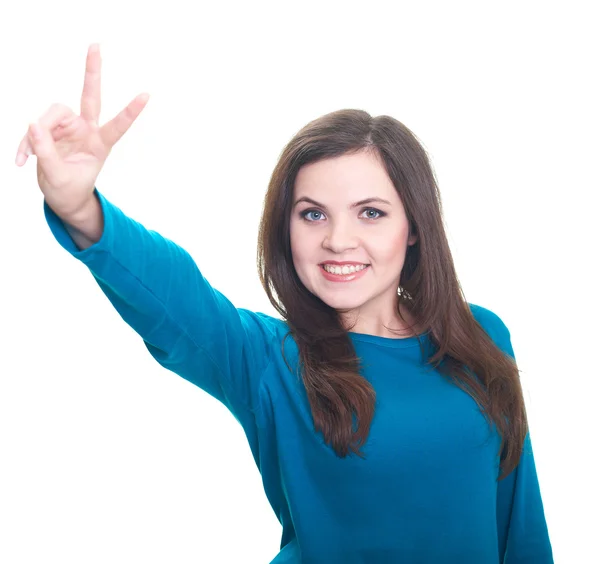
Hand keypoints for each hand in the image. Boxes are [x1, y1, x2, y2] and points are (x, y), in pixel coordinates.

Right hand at [15, 43, 148, 219]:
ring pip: (51, 114)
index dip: (130, 111)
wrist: (63, 199)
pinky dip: (26, 143)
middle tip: (96, 44)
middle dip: (92, 71)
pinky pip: (35, 127)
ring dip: (36, 135)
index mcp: (100, 145)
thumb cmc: (69, 191)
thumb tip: (33, 124)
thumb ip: (46, 152)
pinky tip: (20, 159)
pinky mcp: (52, 129)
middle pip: (89, 96)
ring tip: (27, 157)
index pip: (117, 125)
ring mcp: (69, 128)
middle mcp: (86, 130)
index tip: (147, 95)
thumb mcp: (58, 177)